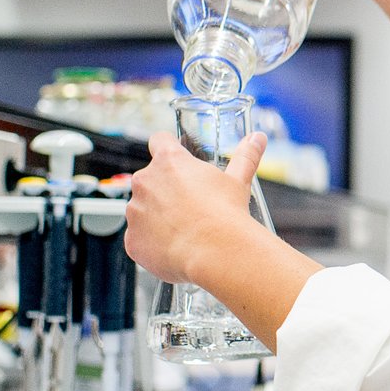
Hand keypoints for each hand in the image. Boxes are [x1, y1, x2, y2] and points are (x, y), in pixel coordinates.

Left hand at [124, 131, 265, 284]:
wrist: (216, 252)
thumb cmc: (226, 214)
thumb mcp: (238, 181)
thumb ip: (245, 156)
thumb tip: (257, 139)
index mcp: (170, 161)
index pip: (159, 140)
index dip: (168, 148)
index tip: (177, 160)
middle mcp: (146, 182)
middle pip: (151, 180)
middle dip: (166, 191)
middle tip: (190, 205)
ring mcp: (135, 211)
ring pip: (143, 210)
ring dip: (157, 216)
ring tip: (185, 230)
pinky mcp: (132, 239)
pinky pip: (140, 237)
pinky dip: (153, 242)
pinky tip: (176, 247)